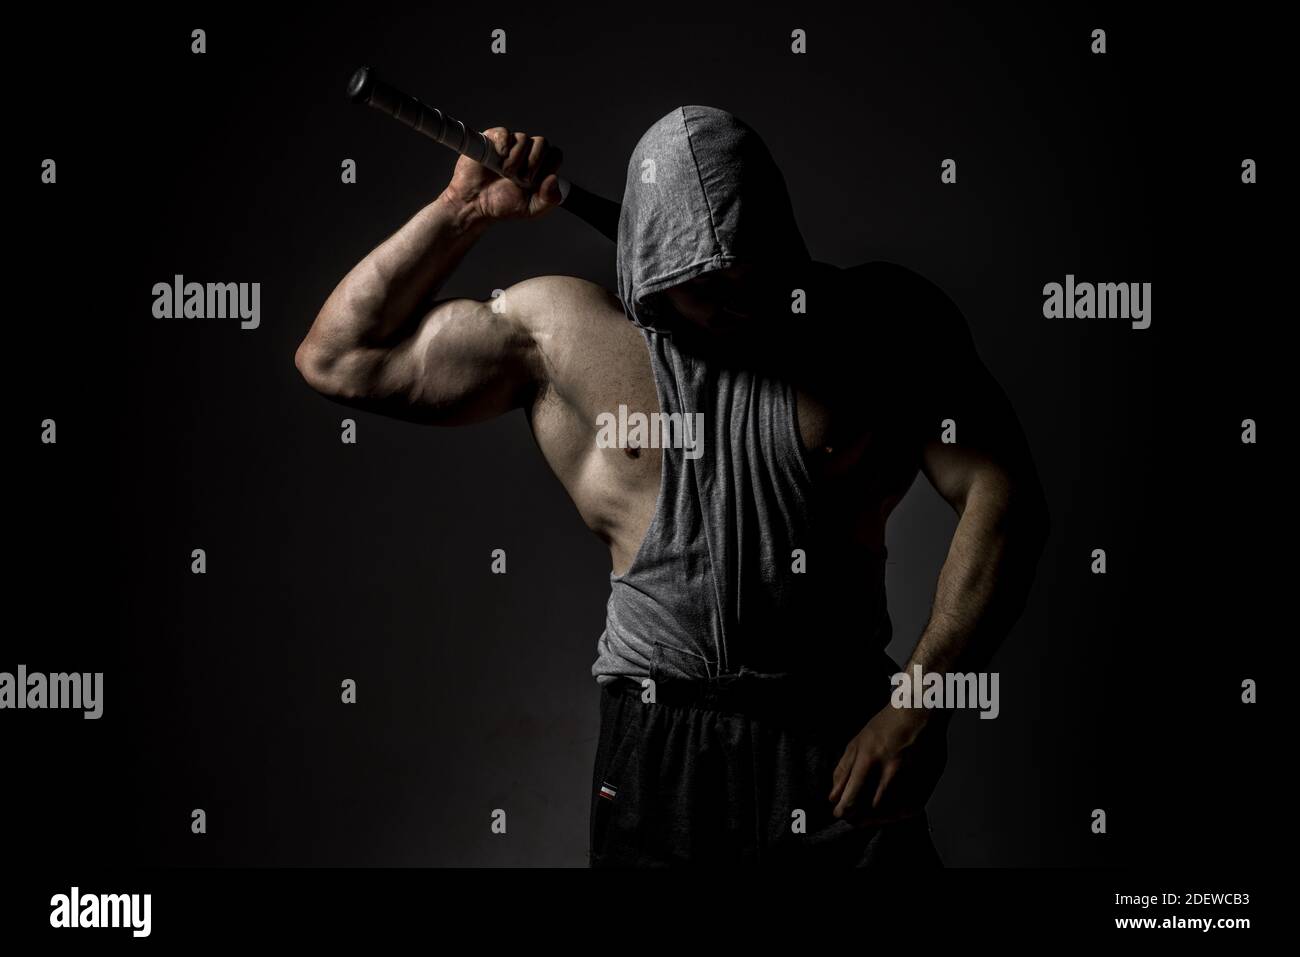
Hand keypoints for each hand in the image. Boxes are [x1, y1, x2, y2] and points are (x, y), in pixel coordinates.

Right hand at [443, 126, 563, 221]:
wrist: (474, 203)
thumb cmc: (502, 206)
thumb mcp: (530, 209)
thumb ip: (549, 199)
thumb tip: (554, 178)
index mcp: (540, 168)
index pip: (555, 155)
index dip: (549, 165)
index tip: (536, 180)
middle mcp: (527, 153)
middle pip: (543, 143)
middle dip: (533, 162)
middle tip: (520, 179)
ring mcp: (511, 145)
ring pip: (524, 139)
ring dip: (515, 159)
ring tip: (504, 173)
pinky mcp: (493, 139)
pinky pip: (505, 133)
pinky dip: (504, 144)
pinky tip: (499, 157)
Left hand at [828, 704, 948, 826]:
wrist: (920, 713)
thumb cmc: (885, 726)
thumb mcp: (857, 742)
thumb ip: (843, 771)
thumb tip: (833, 797)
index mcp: (869, 758)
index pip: (852, 795)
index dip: (844, 810)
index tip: (839, 814)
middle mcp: (890, 770)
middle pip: (871, 809)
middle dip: (858, 818)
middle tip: (852, 819)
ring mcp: (911, 777)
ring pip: (891, 812)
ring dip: (876, 819)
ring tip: (867, 817)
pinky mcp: (927, 782)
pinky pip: (910, 809)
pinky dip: (896, 815)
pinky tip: (887, 812)